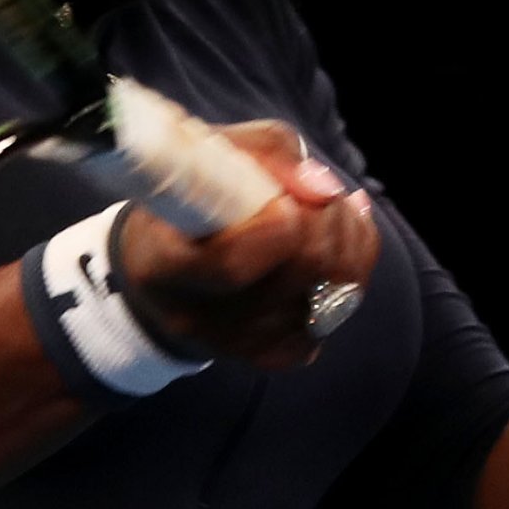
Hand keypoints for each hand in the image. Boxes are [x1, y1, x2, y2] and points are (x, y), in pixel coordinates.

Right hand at [117, 121, 380, 368]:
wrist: (160, 266)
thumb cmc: (187, 196)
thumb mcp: (211, 152)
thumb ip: (269, 154)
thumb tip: (324, 189)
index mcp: (162, 264)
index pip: (233, 264)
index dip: (282, 227)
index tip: (290, 198)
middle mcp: (194, 316)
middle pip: (296, 278)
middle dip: (330, 224)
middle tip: (326, 195)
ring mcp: (233, 344)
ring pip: (325, 300)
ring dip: (347, 247)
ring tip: (335, 212)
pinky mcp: (267, 356)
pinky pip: (331, 318)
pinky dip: (348, 276)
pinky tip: (336, 247)